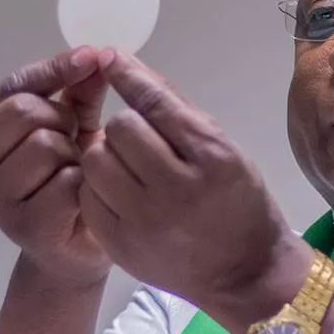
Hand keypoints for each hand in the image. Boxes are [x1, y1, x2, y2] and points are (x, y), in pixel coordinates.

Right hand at [0, 48, 112, 288]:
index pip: (13, 87)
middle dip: (61, 121)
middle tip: (72, 144)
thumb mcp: (71, 131)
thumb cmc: (67, 186)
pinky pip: (64, 182)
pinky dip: (82, 185)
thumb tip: (96, 54)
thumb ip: (77, 94)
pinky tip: (80, 198)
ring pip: (45, 145)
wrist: (74, 253)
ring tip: (73, 174)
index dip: (54, 69)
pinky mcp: (22, 225)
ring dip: (73, 156)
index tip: (92, 57)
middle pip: (25, 112)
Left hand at [78, 50, 310, 331]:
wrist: (245, 274)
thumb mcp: (224, 151)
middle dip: (126, 125)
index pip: (155, 103)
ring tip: (127, 166)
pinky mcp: (121, 244)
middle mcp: (177, 189)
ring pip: (97, 160)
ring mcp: (145, 220)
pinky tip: (119, 193)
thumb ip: (177, 111)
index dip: (129, 75)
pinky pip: (88, 196)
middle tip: (141, 140)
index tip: (111, 59)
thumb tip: (127, 65)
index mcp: (211, 158)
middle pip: (120, 128)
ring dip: (107, 154)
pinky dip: (99, 186)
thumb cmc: (239, 203)